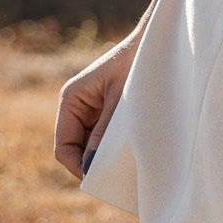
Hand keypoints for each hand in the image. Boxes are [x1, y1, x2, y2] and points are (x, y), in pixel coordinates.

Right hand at [53, 33, 140, 182]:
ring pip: (89, 147)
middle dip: (92, 164)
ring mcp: (90, 110)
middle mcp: (76, 106)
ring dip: (104, 156)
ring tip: (127, 164)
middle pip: (75, 150)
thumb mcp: (122, 101)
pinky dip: (113, 147)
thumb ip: (105, 134)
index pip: (64, 147)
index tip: (101, 178)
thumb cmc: (139, 65)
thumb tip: (89, 168)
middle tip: (117, 178)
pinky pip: (102, 139)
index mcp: (71, 99)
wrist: (158, 44)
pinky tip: (132, 152)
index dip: (78, 166)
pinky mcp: (105, 112)